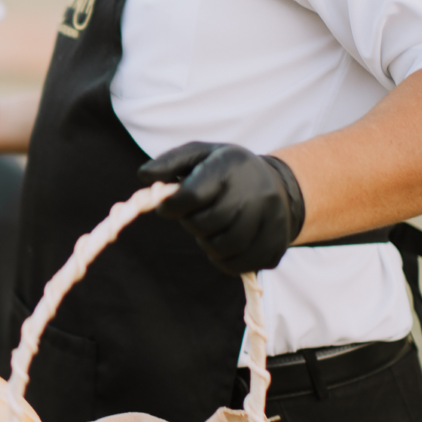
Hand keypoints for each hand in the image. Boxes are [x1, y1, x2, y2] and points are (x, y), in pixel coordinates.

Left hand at [136, 142, 304, 274]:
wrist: (278, 186)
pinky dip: (224, 260)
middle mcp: (256, 193)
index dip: (171, 206)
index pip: (191, 196)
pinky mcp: (276, 246)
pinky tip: (226, 242)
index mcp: (231, 167)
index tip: (167, 206)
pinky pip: (238, 266)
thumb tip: (143, 175)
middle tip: (196, 214)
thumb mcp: (198, 155)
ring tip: (212, 227)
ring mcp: (270, 221)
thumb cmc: (225, 171)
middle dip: (191, 223)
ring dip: (207, 243)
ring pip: (221, 249)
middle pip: (204, 225)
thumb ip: (168, 163)